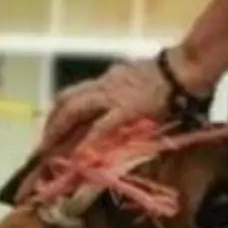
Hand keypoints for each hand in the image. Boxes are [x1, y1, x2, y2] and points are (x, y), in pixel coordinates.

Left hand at [45, 52, 208, 146]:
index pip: (75, 96)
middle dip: (50, 126)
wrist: (187, 68)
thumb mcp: (143, 82)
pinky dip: (86, 143)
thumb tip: (123, 112)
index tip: (48, 135)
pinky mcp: (126, 108)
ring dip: (57, 132)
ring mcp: (113, 95)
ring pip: (73, 110)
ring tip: (47, 154)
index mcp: (108, 81)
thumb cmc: (174, 78)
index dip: (58, 116)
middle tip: (40, 150)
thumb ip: (130, 93)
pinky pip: (100, 127)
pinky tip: (76, 159)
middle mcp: (104, 85)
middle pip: (65, 102)